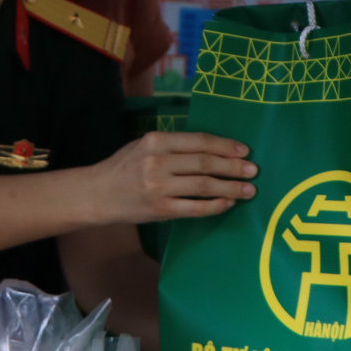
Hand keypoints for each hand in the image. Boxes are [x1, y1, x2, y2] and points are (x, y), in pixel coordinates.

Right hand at [92, 130, 256, 223]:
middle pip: (205, 163)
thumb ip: (173, 146)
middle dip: (233, 167)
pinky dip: (215, 205)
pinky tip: (228, 203)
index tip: (244, 151)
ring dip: (230, 187)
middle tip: (253, 170)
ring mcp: (159, 187)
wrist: (97, 195)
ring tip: (248, 190)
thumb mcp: (144, 146)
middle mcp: (158, 162)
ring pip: (203, 186)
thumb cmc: (124, 168)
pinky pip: (195, 208)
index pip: (199, 141)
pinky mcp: (160, 210)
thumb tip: (213, 148)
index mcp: (156, 141)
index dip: (225, 146)